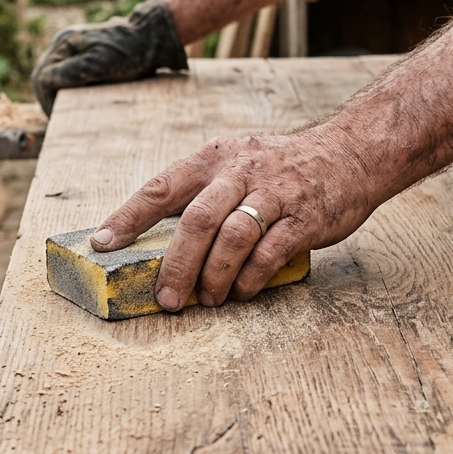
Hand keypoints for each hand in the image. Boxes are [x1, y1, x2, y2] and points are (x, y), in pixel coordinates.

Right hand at [31, 0, 187, 114]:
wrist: (153, 39)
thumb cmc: (130, 53)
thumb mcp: (100, 64)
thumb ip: (71, 72)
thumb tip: (44, 83)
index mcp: (64, 43)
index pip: (42, 78)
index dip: (47, 101)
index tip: (58, 118)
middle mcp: (64, 42)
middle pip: (45, 76)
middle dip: (51, 99)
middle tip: (62, 119)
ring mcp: (73, 46)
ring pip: (55, 76)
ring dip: (60, 95)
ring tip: (70, 111)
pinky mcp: (84, 52)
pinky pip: (68, 73)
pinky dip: (70, 88)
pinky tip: (81, 99)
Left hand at [90, 125, 381, 309]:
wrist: (351, 153)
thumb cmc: (283, 168)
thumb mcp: (237, 163)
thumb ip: (204, 194)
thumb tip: (162, 242)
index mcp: (214, 158)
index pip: (161, 188)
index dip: (128, 217)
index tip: (101, 244)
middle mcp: (241, 172)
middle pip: (196, 220)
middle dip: (176, 265)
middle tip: (166, 298)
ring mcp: (274, 194)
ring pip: (233, 238)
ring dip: (214, 276)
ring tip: (207, 300)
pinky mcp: (304, 218)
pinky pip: (270, 253)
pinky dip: (251, 278)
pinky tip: (242, 291)